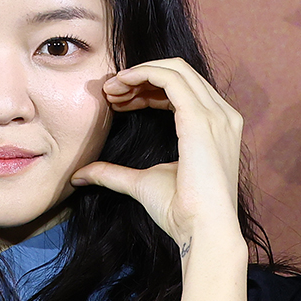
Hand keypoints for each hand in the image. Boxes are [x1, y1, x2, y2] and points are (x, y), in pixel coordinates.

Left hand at [70, 57, 243, 247]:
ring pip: (174, 69)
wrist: (202, 231)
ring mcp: (215, 114)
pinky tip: (120, 85)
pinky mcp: (201, 118)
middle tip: (109, 92)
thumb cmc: (180, 212)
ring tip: (111, 90)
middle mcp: (221, 115)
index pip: (181, 90)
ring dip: (138, 74)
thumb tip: (80, 175)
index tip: (117, 101)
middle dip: (140, 76)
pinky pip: (170, 78)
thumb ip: (112, 174)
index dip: (146, 88)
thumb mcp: (140, 184)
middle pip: (178, 73)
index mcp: (214, 126)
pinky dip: (143, 74)